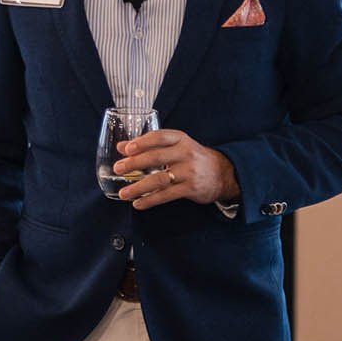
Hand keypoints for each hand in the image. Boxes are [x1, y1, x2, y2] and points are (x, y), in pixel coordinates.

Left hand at [114, 129, 238, 209]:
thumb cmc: (193, 157)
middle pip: (156, 157)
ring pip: (159, 179)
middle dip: (134, 164)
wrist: (223, 173)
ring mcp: (189, 171)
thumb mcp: (175, 146)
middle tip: (118, 169)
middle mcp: (185, 153)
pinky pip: (167, 195)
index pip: (159, 137)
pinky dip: (150, 200)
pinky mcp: (191, 188)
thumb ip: (149, 145)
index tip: (126, 149)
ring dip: (139, 187)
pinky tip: (138, 203)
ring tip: (124, 193)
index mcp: (180, 139)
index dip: (142, 142)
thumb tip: (121, 147)